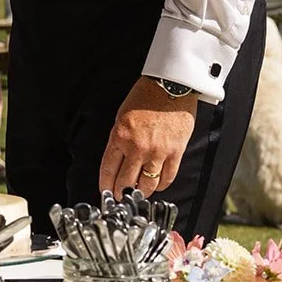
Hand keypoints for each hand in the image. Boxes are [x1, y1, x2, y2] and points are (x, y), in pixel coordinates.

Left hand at [98, 78, 197, 193]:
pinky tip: (157, 185)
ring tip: (138, 194)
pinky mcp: (175, 152)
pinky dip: (161, 185)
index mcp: (120, 136)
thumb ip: (119, 139)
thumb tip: (119, 161)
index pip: (108, 169)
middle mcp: (137, 147)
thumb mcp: (122, 116)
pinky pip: (167, 177)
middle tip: (120, 196)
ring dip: (141, 192)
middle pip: (126, 181)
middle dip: (121, 192)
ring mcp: (157, 151)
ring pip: (147, 184)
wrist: (171, 85)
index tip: (106, 191)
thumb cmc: (146, 96)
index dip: (106, 184)